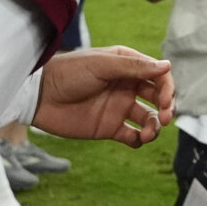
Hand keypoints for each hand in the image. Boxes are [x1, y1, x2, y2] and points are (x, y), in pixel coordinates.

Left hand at [31, 45, 172, 146]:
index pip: (158, 76)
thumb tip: (167, 66)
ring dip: (154, 127)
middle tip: (164, 118)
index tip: (164, 101)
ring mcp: (118, 107)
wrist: (39, 96)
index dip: (167, 88)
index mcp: (127, 66)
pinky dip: (140, 140)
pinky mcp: (109, 127)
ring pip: (148, 119)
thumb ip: (134, 67)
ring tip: (147, 134)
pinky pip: (132, 136)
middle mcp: (126, 86)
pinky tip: (136, 140)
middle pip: (157, 98)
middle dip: (166, 108)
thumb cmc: (68, 73)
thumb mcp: (101, 65)